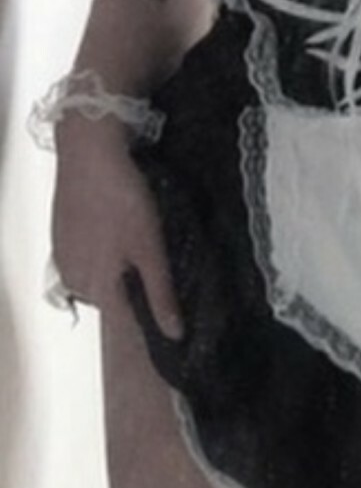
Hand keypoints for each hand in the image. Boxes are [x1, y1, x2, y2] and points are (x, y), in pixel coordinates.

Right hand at [51, 113, 183, 339]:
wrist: (88, 152)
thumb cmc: (122, 199)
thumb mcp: (150, 247)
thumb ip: (160, 293)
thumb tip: (174, 334)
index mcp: (97, 289)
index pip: (127, 321)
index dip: (151, 313)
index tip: (171, 303)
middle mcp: (74, 281)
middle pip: (112, 298)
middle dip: (134, 285)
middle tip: (156, 255)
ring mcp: (63, 258)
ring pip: (99, 276)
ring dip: (117, 266)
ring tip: (136, 235)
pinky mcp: (60, 236)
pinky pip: (86, 256)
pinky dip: (102, 248)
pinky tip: (115, 226)